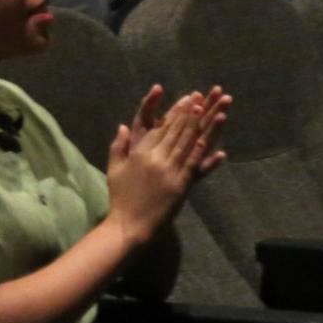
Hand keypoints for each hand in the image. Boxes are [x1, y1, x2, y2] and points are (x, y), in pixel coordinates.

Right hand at [105, 93, 222, 243]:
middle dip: (189, 114)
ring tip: (207, 111)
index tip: (186, 100)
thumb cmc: (121, 197)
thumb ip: (119, 146)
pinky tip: (208, 139)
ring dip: (197, 127)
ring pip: (186, 144)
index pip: (161, 128)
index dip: (175, 113)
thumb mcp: (114, 168)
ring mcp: (170, 172)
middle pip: (176, 132)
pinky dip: (201, 151)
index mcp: (140, 153)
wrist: (130, 224)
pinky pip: (193, 164)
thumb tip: (123, 125)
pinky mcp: (181, 185)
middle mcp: (156, 159)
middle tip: (200, 98)